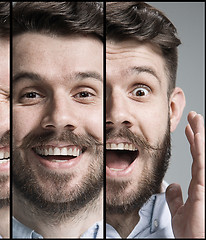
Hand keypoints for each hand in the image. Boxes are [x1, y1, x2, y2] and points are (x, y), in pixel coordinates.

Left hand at [166, 111, 204, 237]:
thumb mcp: (178, 211)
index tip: (188, 129)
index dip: (192, 143)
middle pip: (201, 152)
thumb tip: (172, 184)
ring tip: (196, 119)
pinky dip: (200, 151)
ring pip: (203, 155)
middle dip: (198, 133)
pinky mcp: (204, 188)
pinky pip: (202, 165)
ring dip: (200, 136)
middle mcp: (204, 181)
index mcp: (198, 185)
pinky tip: (198, 137)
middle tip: (194, 116)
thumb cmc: (192, 233)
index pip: (195, 158)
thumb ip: (175, 197)